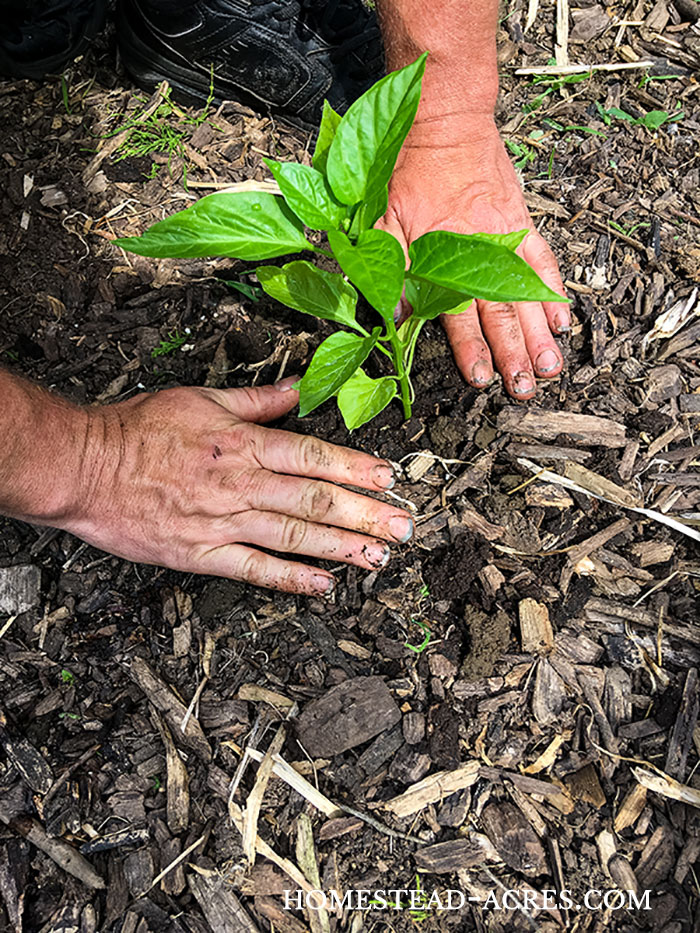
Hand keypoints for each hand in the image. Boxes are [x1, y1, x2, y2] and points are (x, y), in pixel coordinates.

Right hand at [64, 379, 412, 595]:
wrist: (84, 466)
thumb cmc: (138, 430)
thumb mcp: (201, 398)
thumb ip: (256, 399)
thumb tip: (297, 389)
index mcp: (243, 443)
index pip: (314, 456)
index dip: (356, 469)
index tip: (390, 479)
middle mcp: (241, 483)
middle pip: (315, 500)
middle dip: (365, 513)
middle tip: (404, 526)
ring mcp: (222, 522)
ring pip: (294, 536)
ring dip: (341, 547)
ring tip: (379, 556)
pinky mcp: (200, 554)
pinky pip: (254, 570)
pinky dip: (291, 580)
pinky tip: (323, 586)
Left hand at [378, 113, 569, 398]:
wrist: (445, 119)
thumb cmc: (408, 169)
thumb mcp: (383, 220)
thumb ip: (391, 270)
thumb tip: (395, 317)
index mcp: (442, 259)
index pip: (459, 316)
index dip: (472, 351)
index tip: (483, 380)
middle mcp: (478, 255)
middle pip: (500, 314)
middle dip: (513, 355)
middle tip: (525, 389)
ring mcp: (505, 239)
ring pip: (526, 295)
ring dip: (539, 334)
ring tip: (551, 367)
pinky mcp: (521, 222)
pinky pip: (543, 261)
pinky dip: (554, 291)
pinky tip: (563, 319)